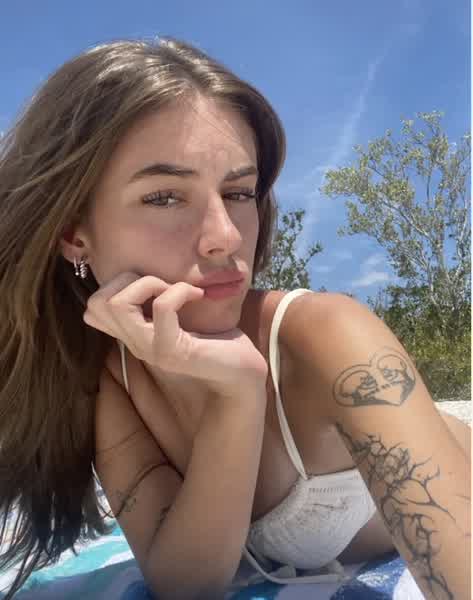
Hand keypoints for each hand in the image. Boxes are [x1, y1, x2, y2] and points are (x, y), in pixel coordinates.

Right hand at [83, 273, 268, 395]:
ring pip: (117, 304)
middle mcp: (135, 344)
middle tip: (163, 285)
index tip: (153, 285)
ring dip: (149, 283)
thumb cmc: (218, 342)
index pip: (92, 309)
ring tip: (178, 290)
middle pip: (96, 303)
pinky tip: (197, 295)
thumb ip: (157, 302)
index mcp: (134, 334)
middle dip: (128, 279)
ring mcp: (150, 350)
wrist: (243, 374)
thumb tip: (147, 270)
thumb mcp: (179, 318)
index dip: (116, 285)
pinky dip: (179, 291)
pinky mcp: (171, 352)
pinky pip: (161, 307)